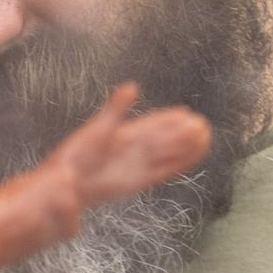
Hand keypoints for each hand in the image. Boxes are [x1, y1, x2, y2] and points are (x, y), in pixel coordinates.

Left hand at [56, 84, 211, 209]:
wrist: (67, 185)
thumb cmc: (76, 156)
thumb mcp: (98, 127)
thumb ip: (117, 109)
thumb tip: (132, 87)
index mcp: (123, 136)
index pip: (151, 125)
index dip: (168, 120)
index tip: (185, 112)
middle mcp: (133, 152)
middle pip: (163, 140)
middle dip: (182, 133)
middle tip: (202, 124)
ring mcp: (137, 167)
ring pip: (167, 155)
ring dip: (185, 148)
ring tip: (204, 138)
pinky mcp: (139, 182)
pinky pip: (164, 172)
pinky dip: (179, 164)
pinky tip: (193, 158)